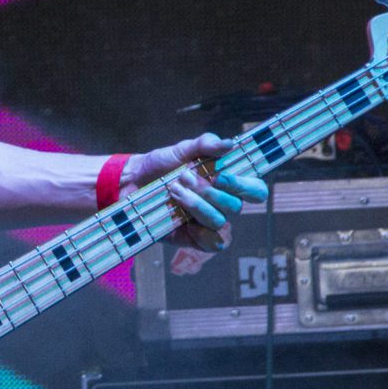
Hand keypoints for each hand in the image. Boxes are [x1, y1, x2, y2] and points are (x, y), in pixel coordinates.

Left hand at [123, 132, 267, 255]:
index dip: (245, 186)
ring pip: (219, 221)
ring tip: (173, 190)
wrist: (133, 182)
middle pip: (235, 206)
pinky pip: (211, 243)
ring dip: (196, 205)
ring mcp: (207, 223)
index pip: (254, 190)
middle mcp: (221, 204)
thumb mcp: (181, 149)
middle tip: (183, 177)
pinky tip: (184, 221)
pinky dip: (201, 233)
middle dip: (208, 191)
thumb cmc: (161, 165)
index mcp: (226, 183)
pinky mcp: (193, 239)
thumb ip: (204, 144)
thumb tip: (229, 144)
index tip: (221, 175)